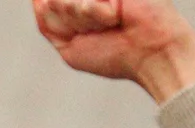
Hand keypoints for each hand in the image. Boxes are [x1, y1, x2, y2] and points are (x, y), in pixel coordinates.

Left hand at [32, 0, 194, 103]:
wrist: (151, 53)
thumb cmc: (114, 55)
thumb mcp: (69, 47)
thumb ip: (48, 22)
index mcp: (77, 5)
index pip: (43, 7)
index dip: (60, 24)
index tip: (87, 35)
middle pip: (51, 3)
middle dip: (72, 23)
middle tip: (100, 31)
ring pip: (64, 1)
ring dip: (85, 20)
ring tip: (110, 23)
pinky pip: (83, 2)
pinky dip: (96, 13)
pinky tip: (115, 15)